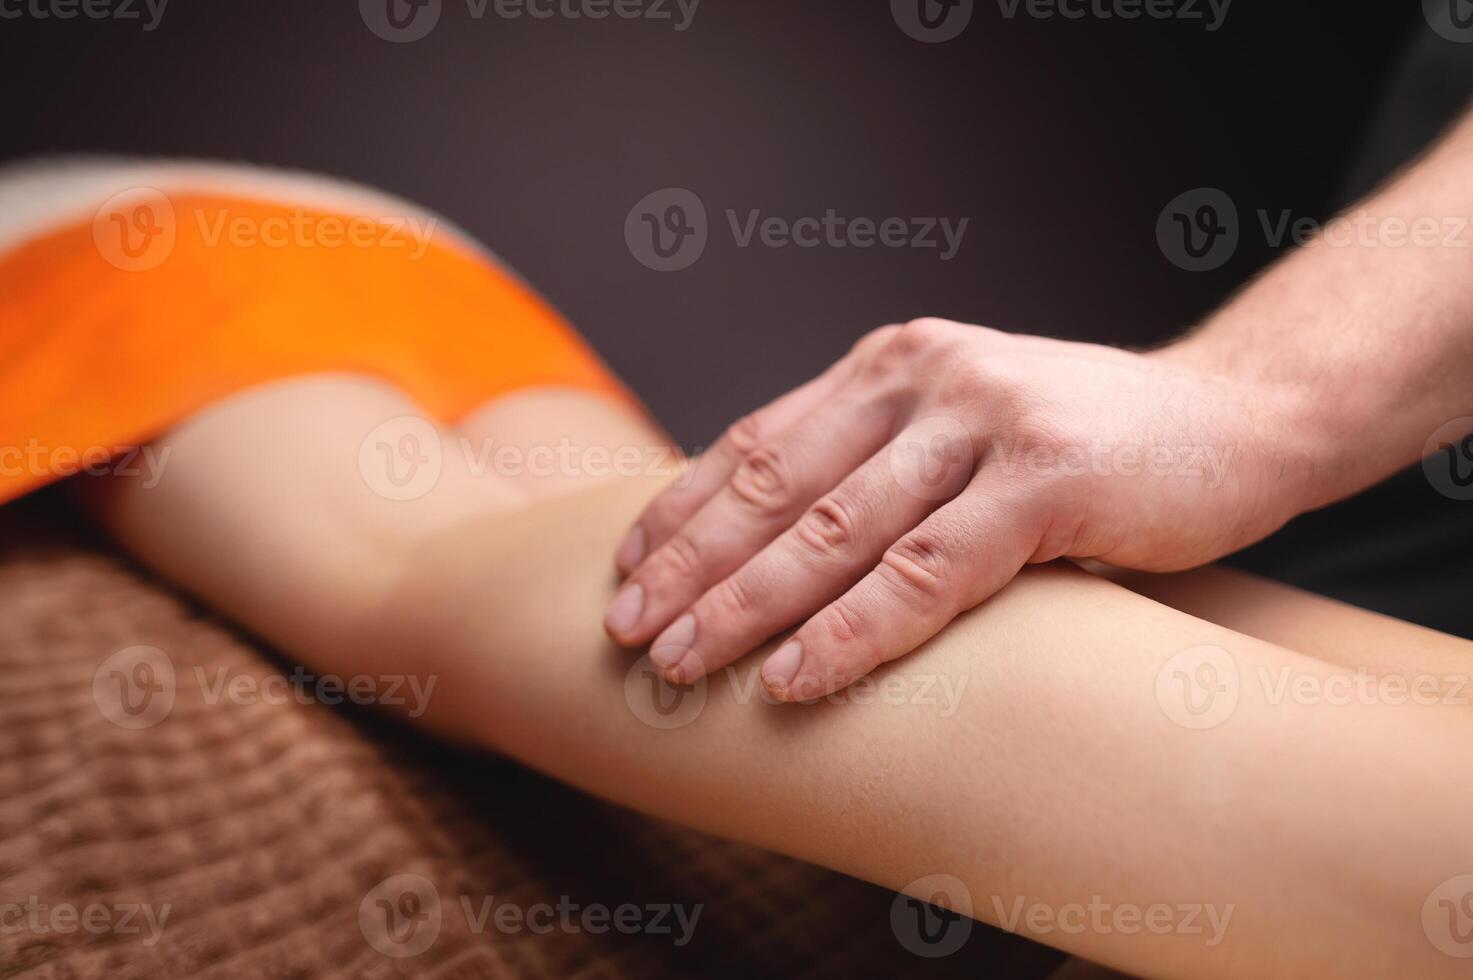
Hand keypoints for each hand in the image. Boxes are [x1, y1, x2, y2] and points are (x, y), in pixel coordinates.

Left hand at [603, 318, 1315, 699]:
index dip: (682, 509)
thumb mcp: (964, 429)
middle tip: (627, 630)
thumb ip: (879, 461)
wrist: (1237, 416)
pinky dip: (856, 631)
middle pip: (777, 484)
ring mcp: (985, 420)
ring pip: (836, 529)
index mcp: (892, 363)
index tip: (624, 570)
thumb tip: (772, 543)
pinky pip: (928, 570)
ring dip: (748, 604)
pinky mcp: (1048, 477)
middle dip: (692, 565)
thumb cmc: (1085, 444)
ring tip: (684, 665)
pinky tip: (799, 677)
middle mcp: (924, 374)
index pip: (757, 440)